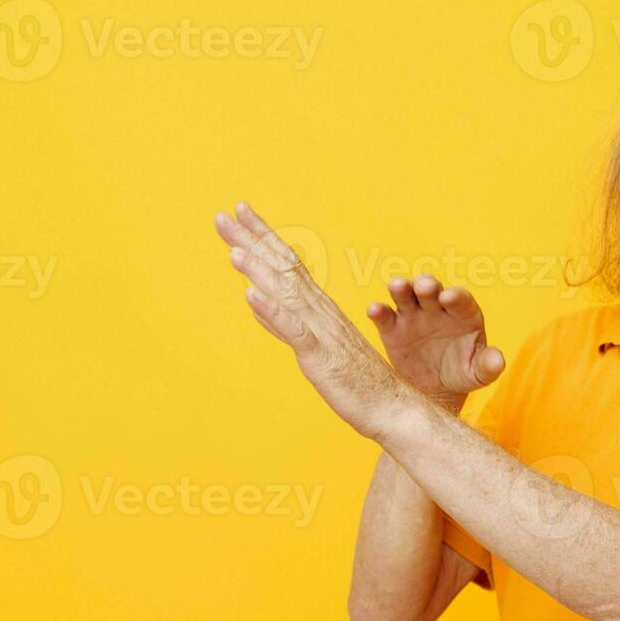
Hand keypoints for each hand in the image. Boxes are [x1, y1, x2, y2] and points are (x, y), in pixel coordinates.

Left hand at [214, 201, 411, 439]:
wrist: (393, 407)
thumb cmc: (357, 381)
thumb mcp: (313, 348)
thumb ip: (285, 323)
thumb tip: (256, 303)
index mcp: (319, 308)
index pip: (288, 263)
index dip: (263, 238)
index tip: (240, 213)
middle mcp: (321, 312)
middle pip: (284, 269)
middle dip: (253, 241)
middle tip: (226, 215)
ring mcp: (321, 333)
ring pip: (287, 294)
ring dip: (260, 270)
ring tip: (235, 250)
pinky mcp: (321, 357)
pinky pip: (295, 332)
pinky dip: (274, 312)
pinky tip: (252, 297)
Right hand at [367, 274, 504, 412]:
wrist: (436, 390)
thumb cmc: (462, 374)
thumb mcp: (478, 373)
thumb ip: (488, 366)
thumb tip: (498, 360)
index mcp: (463, 313)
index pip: (461, 299)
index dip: (456, 296)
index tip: (449, 297)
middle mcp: (437, 308)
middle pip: (431, 289)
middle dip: (427, 284)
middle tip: (424, 286)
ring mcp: (413, 316)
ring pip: (406, 295)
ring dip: (402, 288)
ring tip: (397, 286)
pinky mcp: (392, 329)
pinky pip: (385, 316)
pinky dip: (379, 311)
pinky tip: (375, 310)